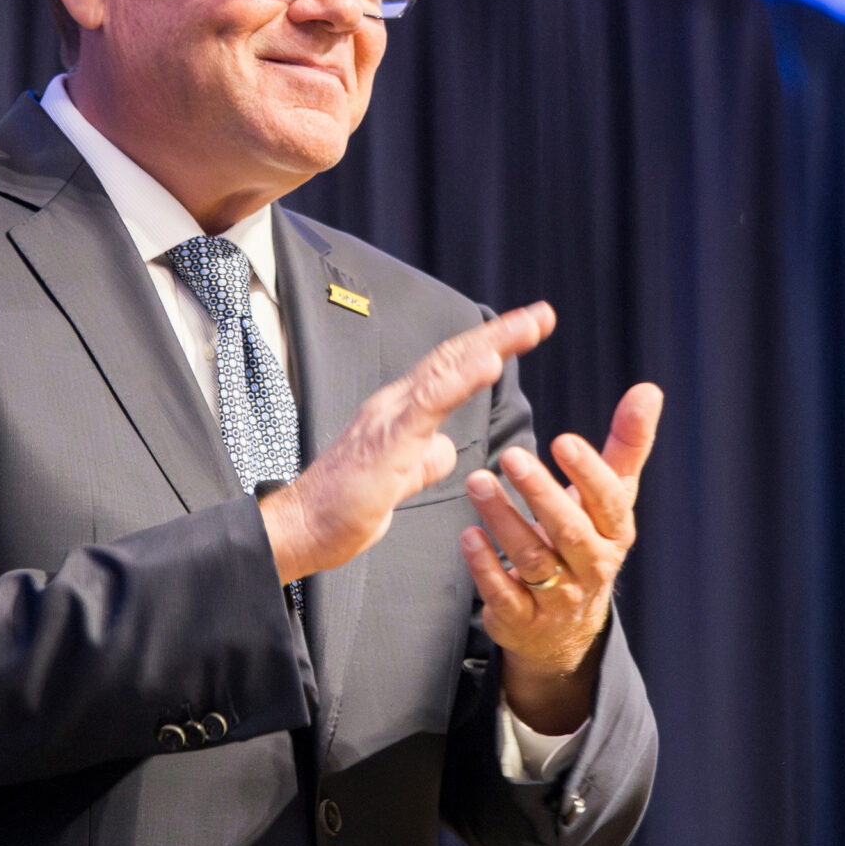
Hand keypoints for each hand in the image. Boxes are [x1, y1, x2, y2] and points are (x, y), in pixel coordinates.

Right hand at [258, 303, 556, 583]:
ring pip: (446, 369)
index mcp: (399, 415)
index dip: (489, 347)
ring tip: (529, 326)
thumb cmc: (344, 511)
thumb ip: (423, 460)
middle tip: (542, 314)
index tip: (528, 331)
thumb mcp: (399, 482)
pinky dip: (462, 379)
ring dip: (492, 344)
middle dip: (501, 333)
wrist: (302, 531)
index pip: (450, 370)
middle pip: (453, 357)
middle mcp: (394, 405)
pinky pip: (430, 402)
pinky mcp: (388, 441)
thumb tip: (446, 450)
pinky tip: (490, 362)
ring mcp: (389, 418)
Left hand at [458, 382, 663, 735]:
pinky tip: (468, 535)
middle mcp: (591, 566)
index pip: (608, 501)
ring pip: (531, 558)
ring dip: (503, 519)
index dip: (588, 472)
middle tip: (511, 456)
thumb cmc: (587, 540)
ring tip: (477, 482)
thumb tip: (649, 390)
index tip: (562, 440)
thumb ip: (626, 445)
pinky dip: (484, 565)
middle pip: (568, 530)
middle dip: (540, 493)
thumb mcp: (611, 497)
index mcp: (615, 532)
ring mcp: (557, 597)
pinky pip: (502, 592)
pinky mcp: (521, 618)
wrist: (566, 628)